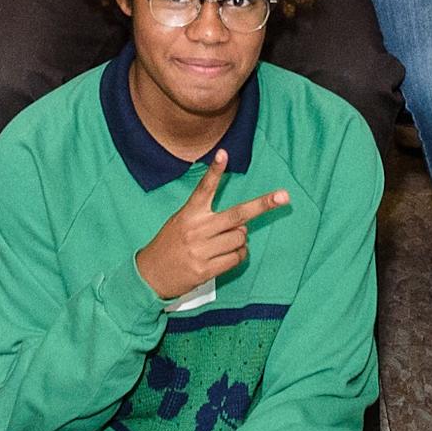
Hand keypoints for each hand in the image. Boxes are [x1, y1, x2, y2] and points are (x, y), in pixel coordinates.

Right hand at [134, 150, 291, 301]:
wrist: (148, 276)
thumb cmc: (170, 245)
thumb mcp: (181, 222)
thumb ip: (208, 218)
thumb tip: (242, 224)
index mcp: (189, 215)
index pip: (203, 189)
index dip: (214, 171)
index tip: (224, 154)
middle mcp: (196, 230)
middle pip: (237, 215)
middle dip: (263, 205)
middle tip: (284, 196)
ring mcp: (201, 250)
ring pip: (241, 238)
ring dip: (240, 240)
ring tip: (222, 244)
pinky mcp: (205, 269)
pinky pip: (237, 258)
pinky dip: (237, 255)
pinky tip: (224, 257)